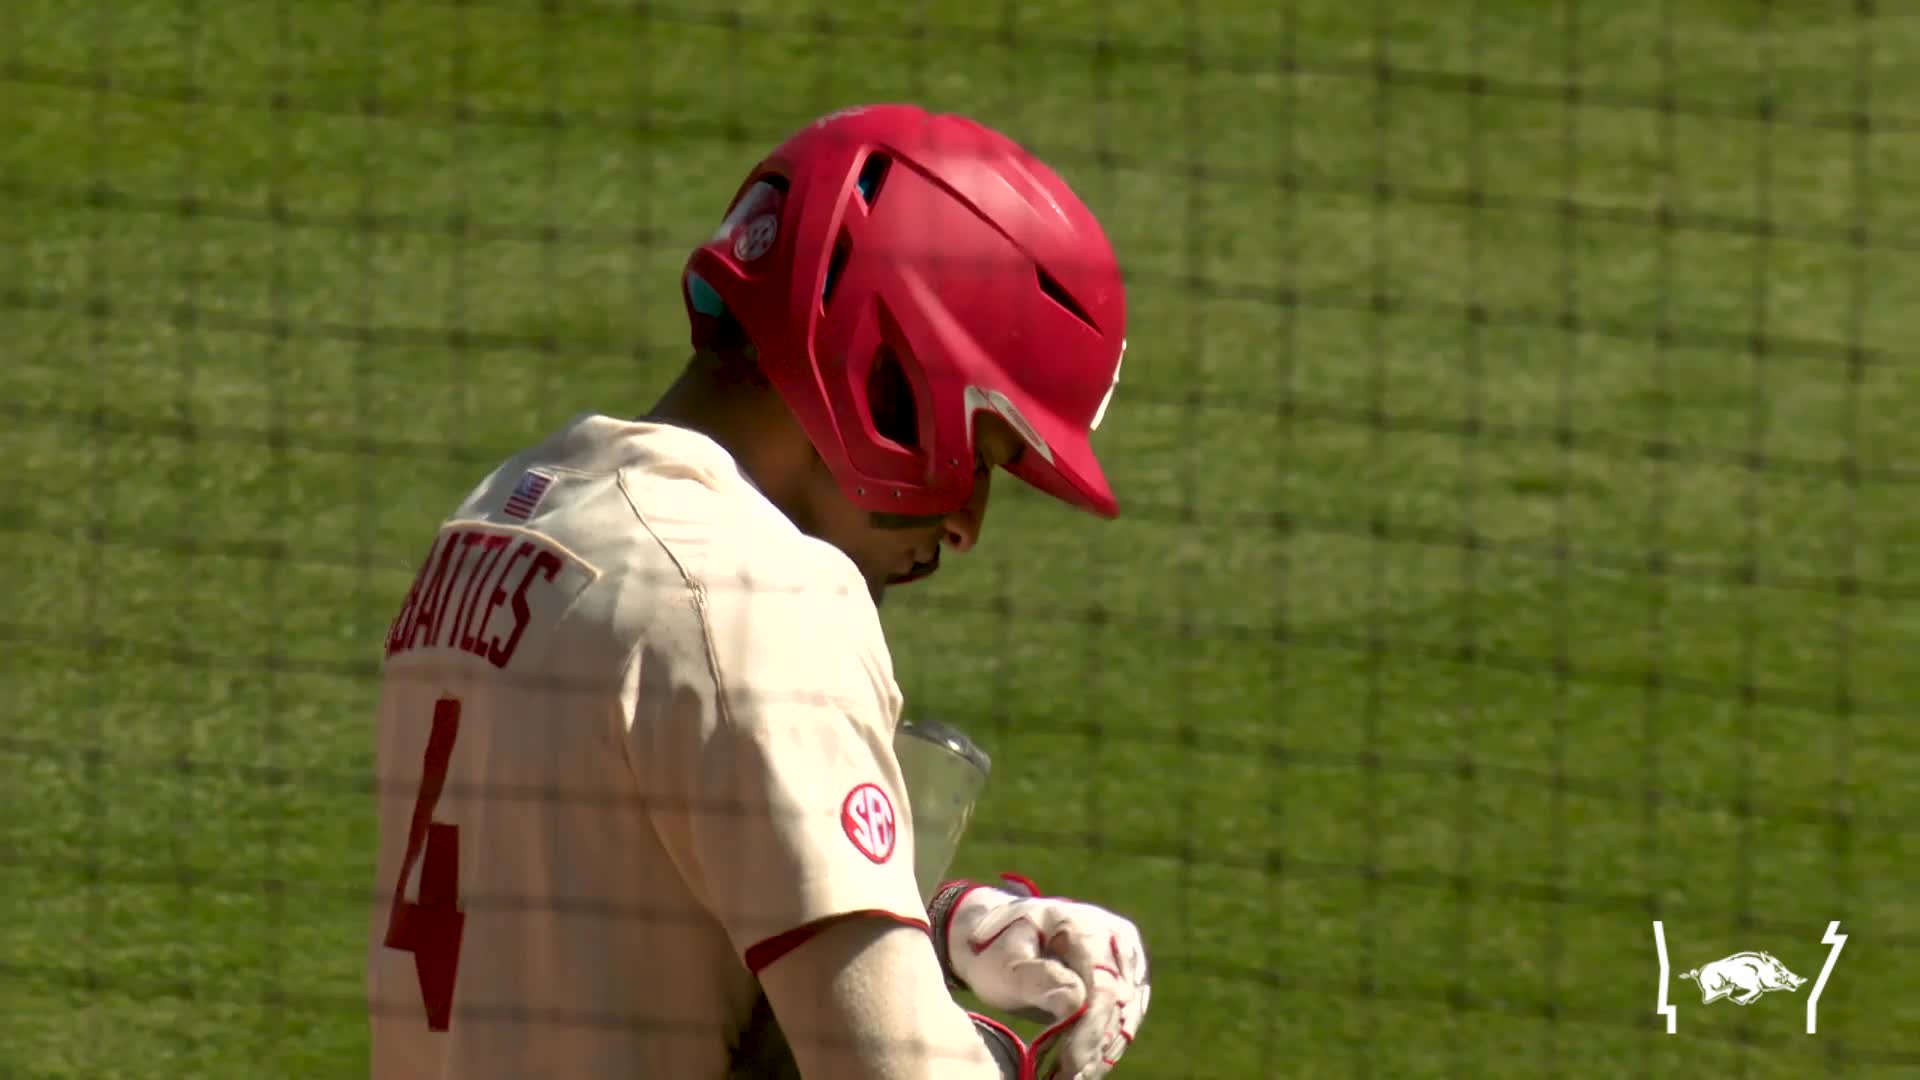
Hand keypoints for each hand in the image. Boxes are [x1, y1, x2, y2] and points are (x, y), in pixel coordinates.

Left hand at [932, 875, 1149, 1079]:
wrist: (1007, 940)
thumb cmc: (999, 952)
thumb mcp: (1005, 964)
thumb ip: (1037, 979)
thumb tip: (1075, 1002)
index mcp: (1084, 924)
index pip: (1102, 984)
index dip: (1090, 1029)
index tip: (1071, 1064)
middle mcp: (1116, 936)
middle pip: (1118, 1003)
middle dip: (1094, 1047)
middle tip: (1067, 1078)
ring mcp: (1127, 958)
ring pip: (1127, 1016)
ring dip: (1102, 1053)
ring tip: (1071, 1077)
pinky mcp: (1130, 979)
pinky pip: (1126, 1019)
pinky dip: (1105, 1046)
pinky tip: (1083, 1067)